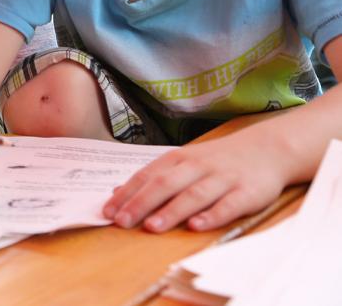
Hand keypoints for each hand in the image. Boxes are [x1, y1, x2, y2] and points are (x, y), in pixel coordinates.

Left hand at [103, 132, 290, 232]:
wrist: (268, 149)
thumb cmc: (218, 160)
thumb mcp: (184, 162)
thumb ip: (154, 176)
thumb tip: (119, 192)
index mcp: (179, 158)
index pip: (147, 176)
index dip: (127, 194)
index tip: (107, 211)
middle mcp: (198, 166)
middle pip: (166, 184)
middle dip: (142, 203)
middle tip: (122, 222)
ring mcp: (223, 178)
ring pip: (194, 194)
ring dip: (172, 211)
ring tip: (152, 226)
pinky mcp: (247, 192)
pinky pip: (229, 205)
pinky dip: (212, 215)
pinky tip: (196, 226)